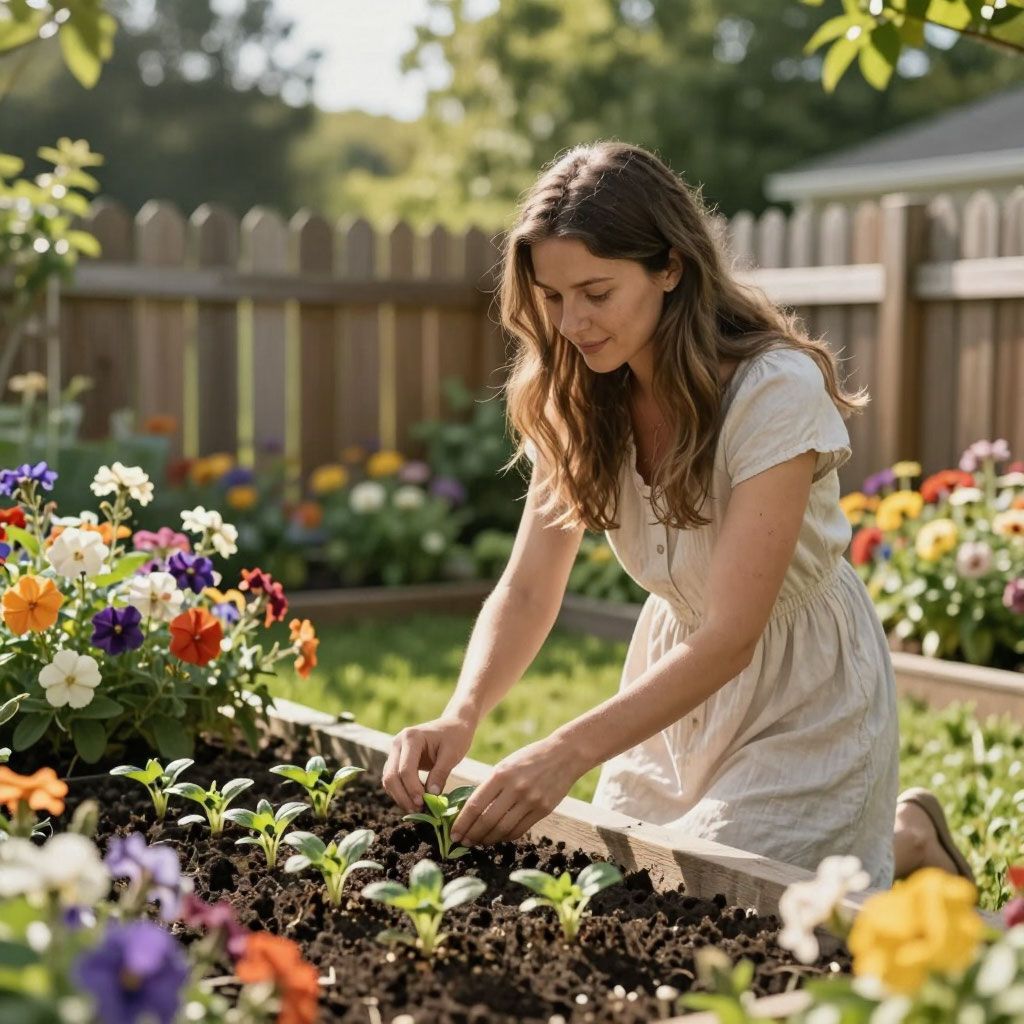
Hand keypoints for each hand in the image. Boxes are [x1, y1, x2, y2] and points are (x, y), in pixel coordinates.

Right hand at [382, 716, 474, 812]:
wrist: (453, 725)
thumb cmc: (455, 736)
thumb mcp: (452, 754)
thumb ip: (440, 774)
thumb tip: (431, 797)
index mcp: (411, 737)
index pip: (405, 769)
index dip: (412, 789)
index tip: (424, 804)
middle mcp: (398, 743)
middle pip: (391, 776)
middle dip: (403, 796)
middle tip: (418, 811)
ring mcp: (395, 751)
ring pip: (388, 780)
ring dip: (400, 797)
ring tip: (416, 810)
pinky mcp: (397, 760)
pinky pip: (393, 779)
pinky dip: (401, 792)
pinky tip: (414, 801)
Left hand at [450, 735, 582, 847]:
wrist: (564, 755)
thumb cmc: (530, 758)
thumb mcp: (506, 765)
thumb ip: (491, 785)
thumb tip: (472, 810)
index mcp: (501, 774)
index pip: (475, 805)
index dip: (462, 822)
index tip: (454, 833)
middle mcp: (515, 788)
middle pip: (487, 821)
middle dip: (472, 835)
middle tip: (463, 842)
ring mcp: (530, 801)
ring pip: (503, 829)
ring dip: (487, 839)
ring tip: (478, 842)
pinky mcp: (543, 810)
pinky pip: (519, 830)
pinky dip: (506, 837)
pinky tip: (498, 837)